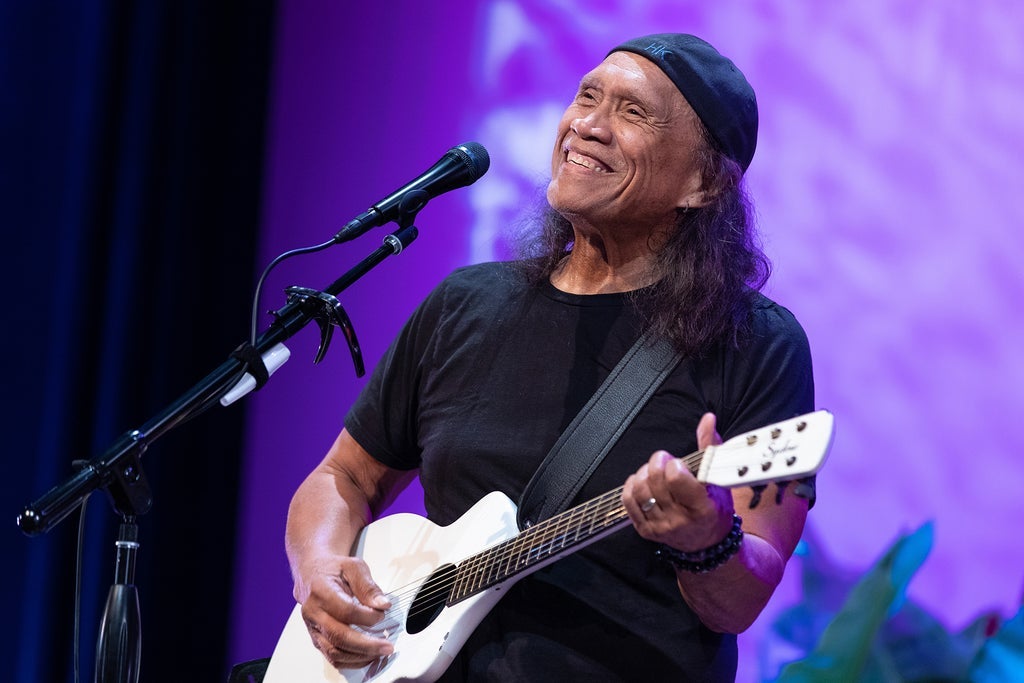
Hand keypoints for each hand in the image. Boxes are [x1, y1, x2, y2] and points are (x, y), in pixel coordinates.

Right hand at [297, 555, 394, 668]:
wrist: (312, 574)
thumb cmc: (334, 569)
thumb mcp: (354, 567)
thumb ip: (368, 586)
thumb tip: (383, 605)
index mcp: (321, 591)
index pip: (346, 611)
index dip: (367, 616)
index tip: (382, 614)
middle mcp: (313, 613)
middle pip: (339, 636)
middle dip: (366, 645)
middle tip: (387, 646)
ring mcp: (313, 628)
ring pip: (334, 651)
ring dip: (359, 656)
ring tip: (379, 653)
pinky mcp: (316, 638)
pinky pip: (331, 656)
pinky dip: (351, 661)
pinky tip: (367, 656)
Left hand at [623, 412, 734, 551]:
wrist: (706, 542)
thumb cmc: (714, 508)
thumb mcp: (719, 479)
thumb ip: (710, 447)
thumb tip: (707, 419)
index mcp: (702, 508)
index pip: (676, 479)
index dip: (674, 465)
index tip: (678, 463)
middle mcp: (680, 521)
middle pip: (655, 481)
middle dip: (657, 463)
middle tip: (664, 460)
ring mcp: (661, 528)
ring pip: (640, 490)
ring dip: (644, 473)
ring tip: (654, 471)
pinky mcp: (646, 531)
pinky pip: (629, 502)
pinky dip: (632, 486)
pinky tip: (641, 481)